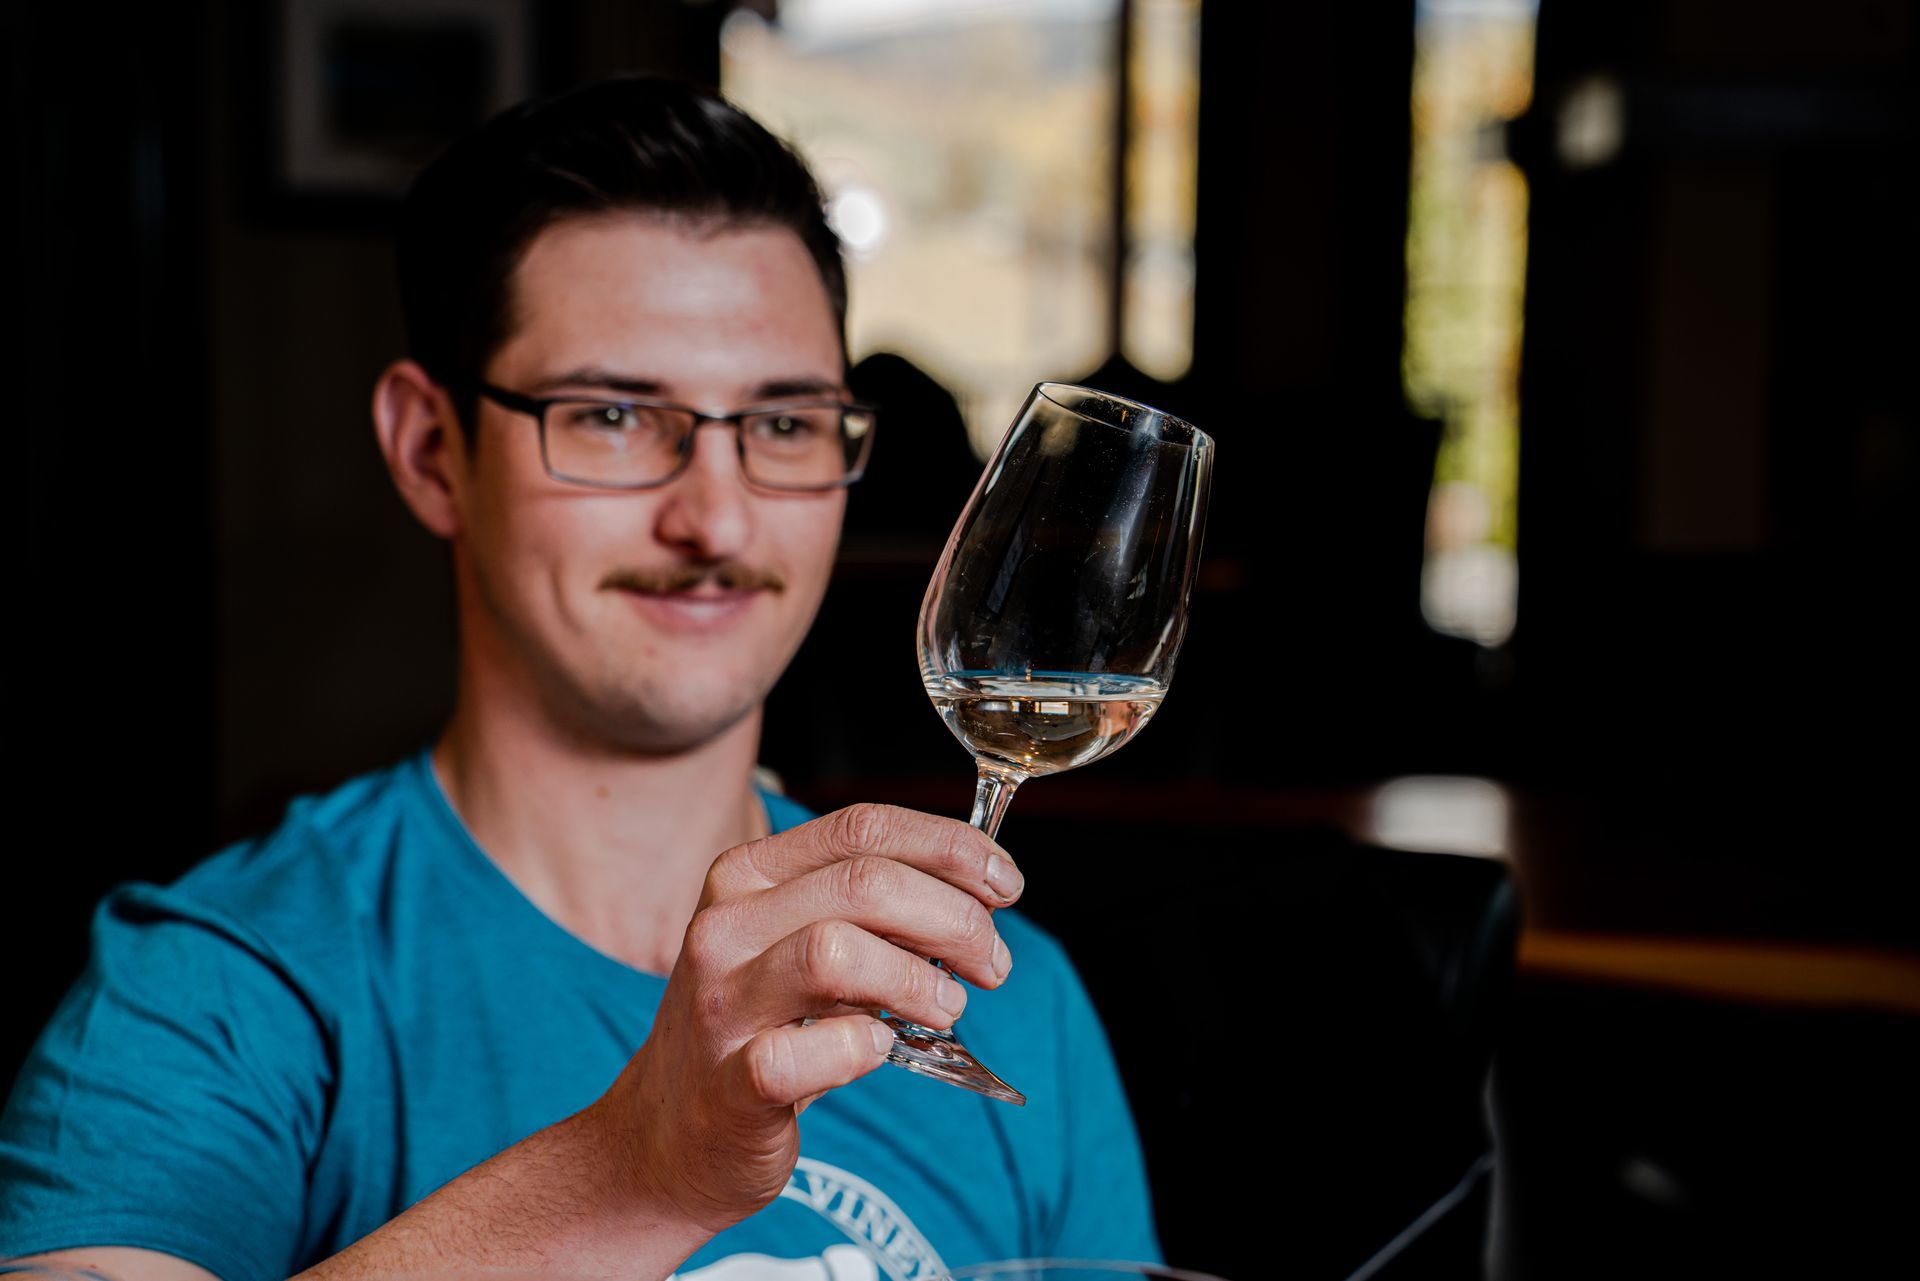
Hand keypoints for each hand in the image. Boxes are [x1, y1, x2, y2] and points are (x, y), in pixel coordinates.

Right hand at [583, 803, 1024, 1233]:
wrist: (666, 1138)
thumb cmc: (757, 1030)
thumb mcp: (796, 944)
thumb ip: (867, 909)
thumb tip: (978, 889)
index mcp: (746, 876)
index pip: (863, 827)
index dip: (950, 847)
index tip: (1005, 883)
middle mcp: (724, 926)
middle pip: (865, 883)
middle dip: (956, 918)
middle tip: (992, 963)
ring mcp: (722, 1005)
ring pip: (836, 952)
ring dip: (918, 980)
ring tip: (947, 1008)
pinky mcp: (729, 1085)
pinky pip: (809, 1051)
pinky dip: (865, 1048)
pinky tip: (880, 1051)